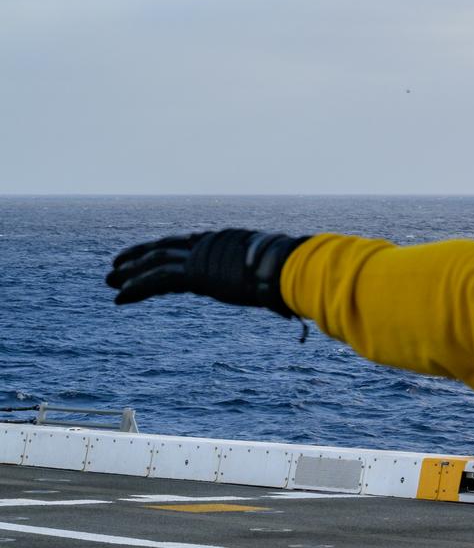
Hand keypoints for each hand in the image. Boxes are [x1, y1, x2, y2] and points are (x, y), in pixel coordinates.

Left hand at [107, 229, 307, 317]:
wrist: (289, 269)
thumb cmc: (291, 274)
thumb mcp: (273, 274)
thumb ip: (267, 284)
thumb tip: (285, 304)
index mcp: (224, 242)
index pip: (185, 246)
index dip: (162, 252)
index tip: (145, 258)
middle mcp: (208, 245)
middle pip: (165, 249)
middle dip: (137, 259)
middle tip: (114, 268)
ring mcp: (201, 257)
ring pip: (156, 262)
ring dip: (130, 273)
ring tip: (109, 282)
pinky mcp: (196, 273)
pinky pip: (159, 279)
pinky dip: (138, 288)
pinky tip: (121, 296)